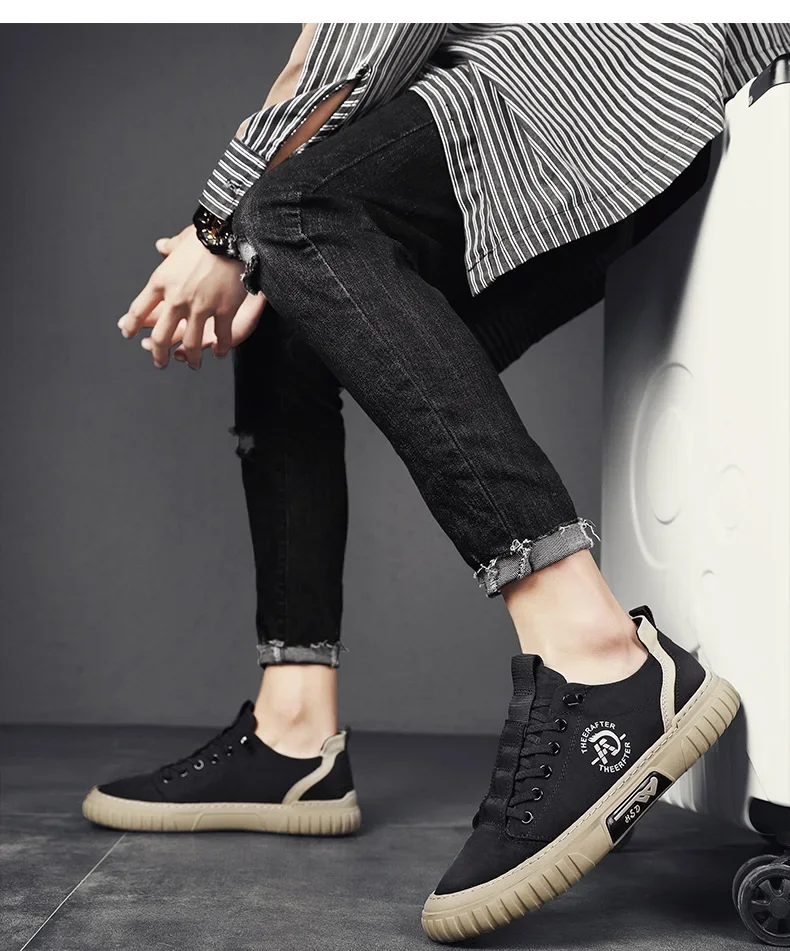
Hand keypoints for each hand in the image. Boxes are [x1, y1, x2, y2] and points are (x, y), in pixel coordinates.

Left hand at [117, 226, 266, 368]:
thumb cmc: (206, 236)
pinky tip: (219, 353)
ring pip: (191, 343)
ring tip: (193, 364)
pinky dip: (220, 348)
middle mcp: (177, 299)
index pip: (139, 309)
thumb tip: (162, 245)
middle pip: (161, 336)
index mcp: (161, 281)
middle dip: (158, 354)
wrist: (230, 236)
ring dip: (192, 358)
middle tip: (159, 362)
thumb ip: (171, 247)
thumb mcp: (182, 241)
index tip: (128, 333)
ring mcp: (200, 307)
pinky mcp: (223, 311)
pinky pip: (220, 336)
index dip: (131, 324)